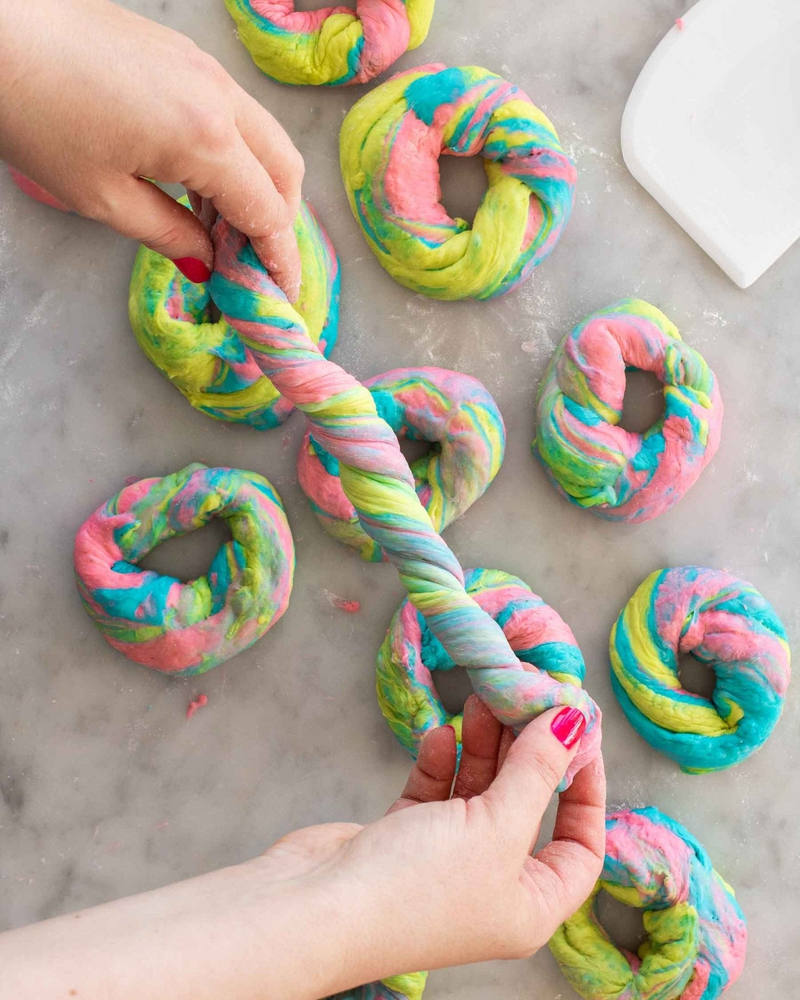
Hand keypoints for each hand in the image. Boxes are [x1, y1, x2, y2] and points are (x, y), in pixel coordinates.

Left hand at [0, 0, 302, 296]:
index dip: (280, 260)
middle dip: (279, 223)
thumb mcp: (102, 197)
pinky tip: (199, 183)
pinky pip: (236, 114)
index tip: (282, 296)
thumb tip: (206, 260)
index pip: (268, 212)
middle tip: (251, 262)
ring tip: (219, 229)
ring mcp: (206, 68)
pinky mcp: (185, 55)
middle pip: (285, 171)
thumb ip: (168, 234)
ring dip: (258, 187)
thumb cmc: (35, 113)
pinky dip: (236, 155)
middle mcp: (221, 97)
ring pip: (265, 138)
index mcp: (206, 138)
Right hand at [255, 695, 605, 990]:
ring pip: (479, 794)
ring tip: (482, 699)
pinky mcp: (404, 839)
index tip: (578, 734)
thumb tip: (575, 722)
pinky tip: (441, 736)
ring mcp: (446, 862)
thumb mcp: (496, 827)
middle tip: (525, 698)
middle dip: (526, 753)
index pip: (580, 846)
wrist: (315, 908)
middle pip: (526, 808)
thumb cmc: (418, 884)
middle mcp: (492, 887)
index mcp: (529, 906)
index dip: (587, 789)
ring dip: (482, 746)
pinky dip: (442, 762)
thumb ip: (536, 770)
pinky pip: (436, 793)